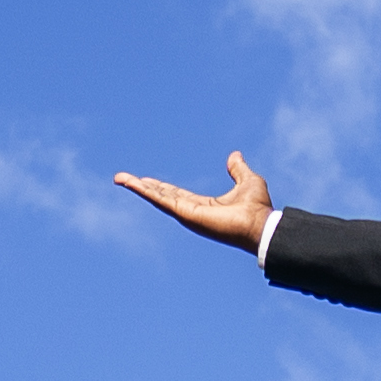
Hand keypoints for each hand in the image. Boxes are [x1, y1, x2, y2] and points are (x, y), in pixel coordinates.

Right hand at [118, 152, 277, 252]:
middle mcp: (191, 211)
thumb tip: (234, 155)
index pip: (174, 194)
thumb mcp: (246, 180)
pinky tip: (132, 183)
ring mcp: (187, 214)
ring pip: (157, 198)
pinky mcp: (186, 214)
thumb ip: (237, 169)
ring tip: (119, 178)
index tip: (144, 180)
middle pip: (160, 196)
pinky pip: (161, 200)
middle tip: (121, 178)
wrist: (261, 225)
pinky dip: (145, 191)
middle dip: (141, 187)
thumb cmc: (257, 208)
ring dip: (138, 187)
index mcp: (202, 205)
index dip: (159, 186)